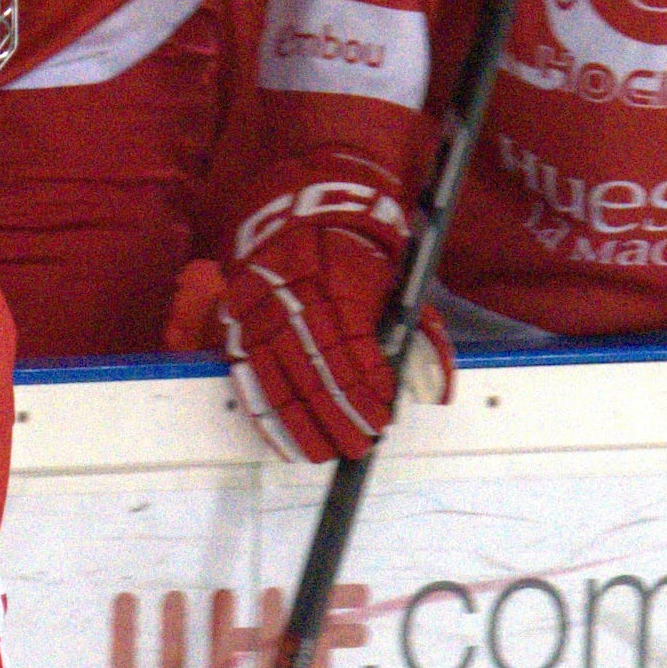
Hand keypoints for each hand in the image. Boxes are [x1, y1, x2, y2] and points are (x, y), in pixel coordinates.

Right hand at [187, 156, 450, 463]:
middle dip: (339, 415)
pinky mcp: (238, 328)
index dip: (364, 387)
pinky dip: (268, 417)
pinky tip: (288, 444)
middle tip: (360, 445)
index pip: (348, 345)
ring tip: (329, 453)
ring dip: (306, 424)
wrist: (295, 214)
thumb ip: (409, 329)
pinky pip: (250, 381)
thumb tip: (428, 387)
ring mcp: (258, 314)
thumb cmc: (352, 252)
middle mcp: (290, 298)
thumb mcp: (387, 277)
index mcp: (332, 280)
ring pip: (280, 380)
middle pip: (313, 369)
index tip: (382, 417)